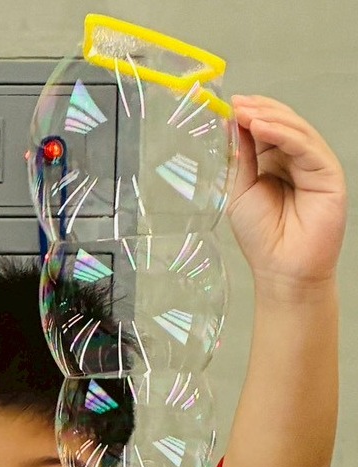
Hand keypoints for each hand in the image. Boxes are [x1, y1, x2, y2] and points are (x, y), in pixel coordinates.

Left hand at [228, 95, 346, 287]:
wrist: (281, 269)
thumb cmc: (262, 237)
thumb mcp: (241, 191)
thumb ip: (241, 158)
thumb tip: (233, 124)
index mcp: (276, 164)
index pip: (266, 130)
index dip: (250, 115)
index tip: (229, 105)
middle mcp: (296, 161)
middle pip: (282, 124)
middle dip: (259, 111)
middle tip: (237, 104)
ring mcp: (314, 165)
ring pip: (296, 130)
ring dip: (270, 118)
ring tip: (246, 113)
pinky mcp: (328, 173)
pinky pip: (306, 146)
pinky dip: (284, 134)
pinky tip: (262, 128)